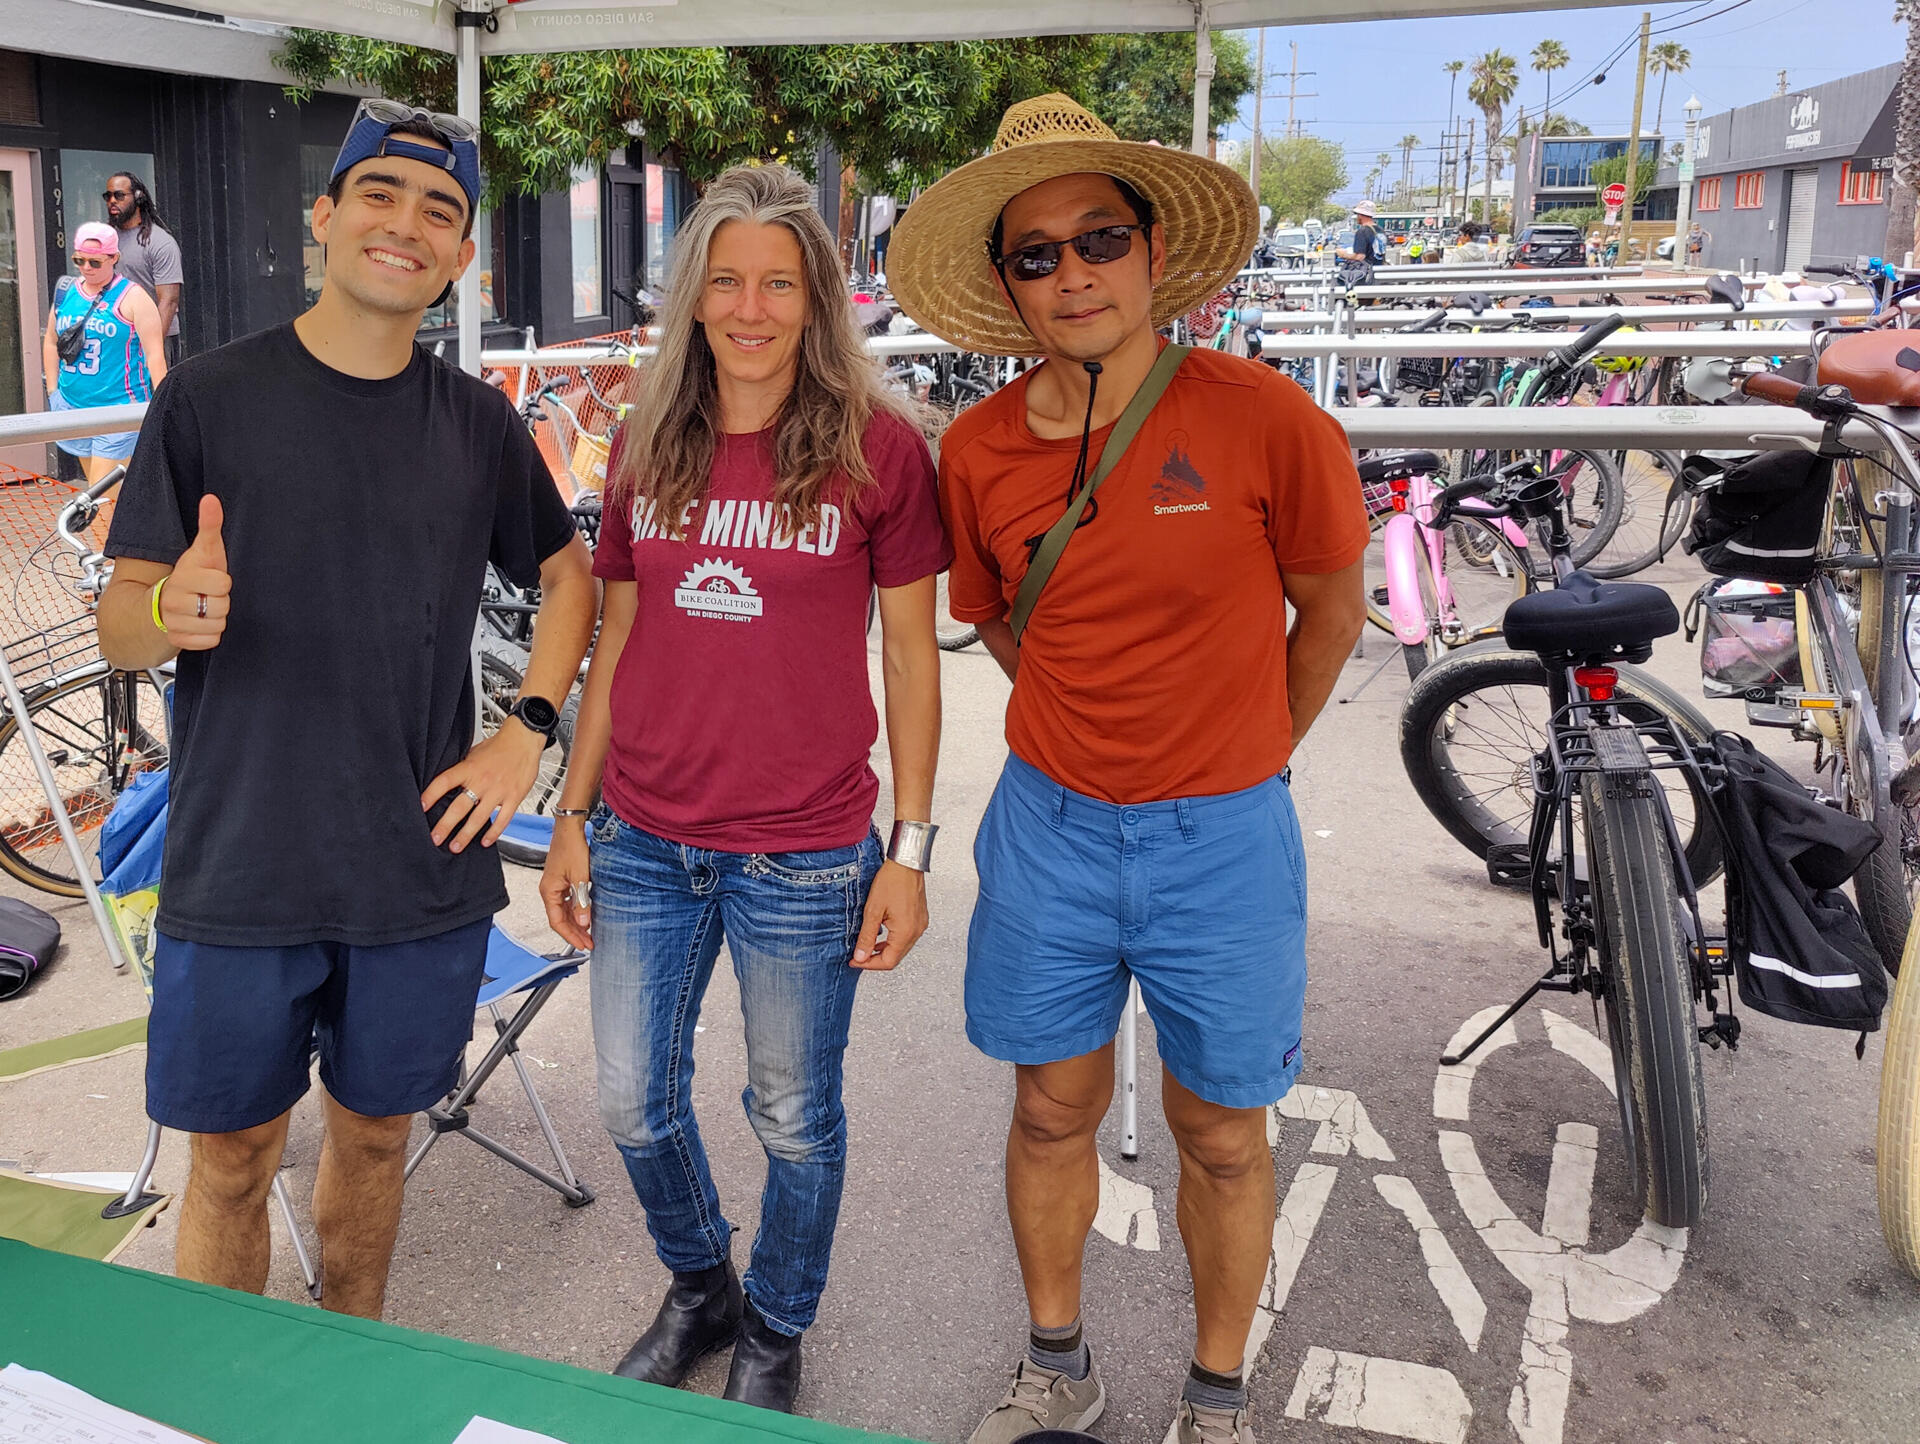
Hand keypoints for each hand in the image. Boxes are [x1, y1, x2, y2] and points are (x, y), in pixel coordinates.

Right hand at [162, 495, 229, 651]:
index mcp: (182, 576)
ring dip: (215, 619)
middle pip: (222, 606)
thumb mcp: (202, 551)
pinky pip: (210, 641)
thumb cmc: (189, 575)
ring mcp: (174, 622)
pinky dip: (208, 636)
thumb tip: (211, 499)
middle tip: (206, 595)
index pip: (222, 582)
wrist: (158, 605)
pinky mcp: (178, 641)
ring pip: (217, 625)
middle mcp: (174, 600)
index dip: (221, 581)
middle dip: (219, 601)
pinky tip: (199, 624)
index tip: (210, 578)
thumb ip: (209, 526)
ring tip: (202, 609)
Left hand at [420, 719, 545, 852]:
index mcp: (469, 768)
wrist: (524, 740)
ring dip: (466, 835)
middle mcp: (482, 781)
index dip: (431, 795)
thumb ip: (462, 769)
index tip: (420, 807)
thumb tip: (446, 784)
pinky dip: (494, 833)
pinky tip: (485, 841)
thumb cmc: (499, 746)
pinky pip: (503, 819)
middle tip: (435, 839)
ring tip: (455, 847)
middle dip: (445, 825)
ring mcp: (498, 791)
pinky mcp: (514, 797)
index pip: (444, 782)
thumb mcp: (474, 753)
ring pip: (479, 818)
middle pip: (459, 807)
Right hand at [540, 819, 592, 949]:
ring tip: (589, 934)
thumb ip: (581, 901)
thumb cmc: (571, 848)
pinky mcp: (562, 881)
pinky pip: (567, 902)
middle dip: (575, 933)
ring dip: (576, 924)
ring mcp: (555, 886)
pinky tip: (586, 916)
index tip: (584, 945)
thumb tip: (583, 922)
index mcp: (549, 891)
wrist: (570, 829)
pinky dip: (576, 912)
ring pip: (564, 912)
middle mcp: (549, 891)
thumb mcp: (580, 877)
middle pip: (560, 919)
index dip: (571, 936)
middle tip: (589, 943)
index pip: (557, 922)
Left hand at [852, 860, 927, 971]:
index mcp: (905, 932)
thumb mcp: (873, 910)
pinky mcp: (920, 918)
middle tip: (858, 955)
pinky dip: (893, 940)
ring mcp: (920, 925)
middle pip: (895, 957)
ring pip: (901, 948)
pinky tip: (882, 934)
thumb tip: (861, 956)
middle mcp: (916, 931)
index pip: (888, 962)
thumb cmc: (892, 880)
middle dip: (876, 959)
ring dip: (884, 950)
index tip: (855, 961)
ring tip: (867, 945)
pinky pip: (906, 937)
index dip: (869, 965)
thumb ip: (867, 936)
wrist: (906, 862)